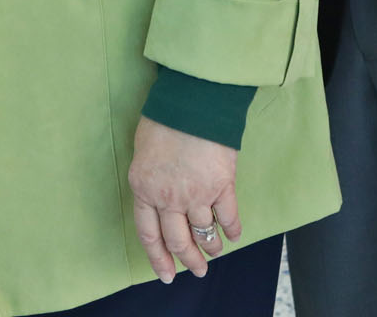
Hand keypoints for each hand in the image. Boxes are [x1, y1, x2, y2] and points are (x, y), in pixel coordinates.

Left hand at [128, 117, 242, 282]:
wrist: (191, 101)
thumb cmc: (164, 118)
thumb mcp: (143, 152)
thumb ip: (149, 178)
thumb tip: (156, 194)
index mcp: (144, 190)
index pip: (149, 235)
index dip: (158, 258)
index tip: (165, 274)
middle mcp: (168, 198)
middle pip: (178, 240)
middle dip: (188, 260)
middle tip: (196, 271)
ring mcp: (196, 194)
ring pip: (204, 233)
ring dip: (210, 247)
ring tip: (214, 253)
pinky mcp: (222, 185)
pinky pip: (228, 216)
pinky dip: (232, 229)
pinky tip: (234, 236)